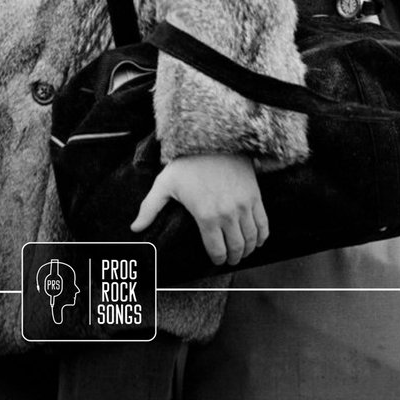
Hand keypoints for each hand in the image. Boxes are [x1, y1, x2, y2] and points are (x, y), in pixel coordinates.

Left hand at [130, 153, 267, 266]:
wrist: (214, 138)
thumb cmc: (187, 161)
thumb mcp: (165, 183)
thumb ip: (150, 208)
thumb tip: (135, 228)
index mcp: (206, 216)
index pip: (216, 251)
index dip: (217, 260)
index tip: (216, 260)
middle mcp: (228, 214)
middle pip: (236, 248)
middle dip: (233, 257)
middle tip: (230, 259)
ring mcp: (244, 205)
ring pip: (251, 239)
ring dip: (248, 249)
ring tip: (242, 251)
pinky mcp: (255, 196)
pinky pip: (264, 224)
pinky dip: (262, 236)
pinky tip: (257, 240)